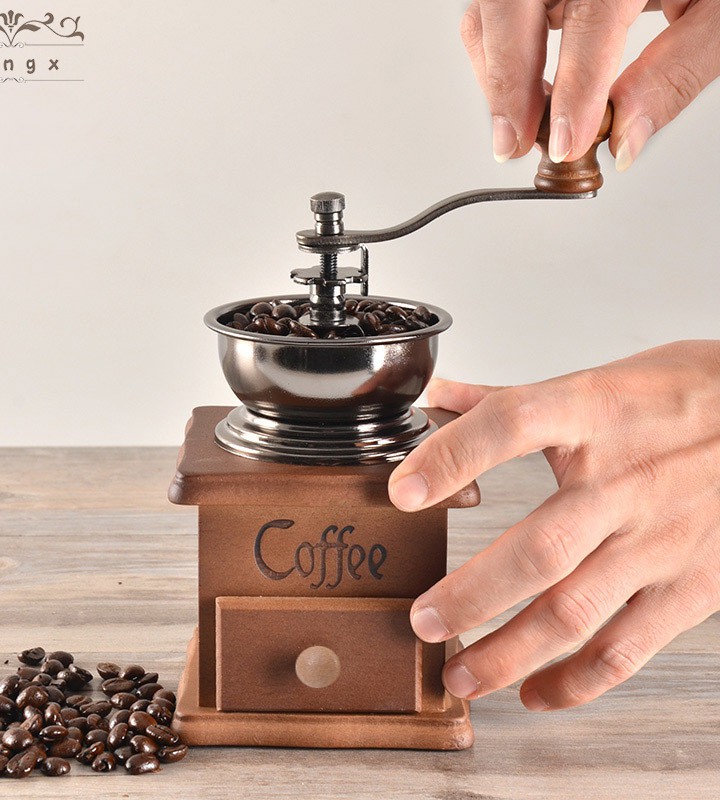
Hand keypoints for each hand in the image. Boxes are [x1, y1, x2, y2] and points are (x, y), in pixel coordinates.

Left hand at [388, 340, 719, 709]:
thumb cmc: (686, 396)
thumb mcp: (600, 380)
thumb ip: (512, 397)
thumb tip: (441, 396)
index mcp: (594, 414)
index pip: (512, 425)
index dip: (452, 455)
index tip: (402, 492)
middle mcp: (625, 482)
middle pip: (538, 550)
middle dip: (471, 596)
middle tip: (422, 622)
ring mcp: (660, 540)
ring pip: (575, 612)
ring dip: (508, 654)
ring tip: (459, 675)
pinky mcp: (692, 587)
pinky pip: (628, 647)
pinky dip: (577, 681)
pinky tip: (535, 693)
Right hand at [460, 0, 719, 169]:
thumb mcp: (719, 14)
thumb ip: (677, 71)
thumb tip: (626, 138)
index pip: (591, 16)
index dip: (575, 88)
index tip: (567, 143)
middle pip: (510, 7)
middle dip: (507, 84)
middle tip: (516, 143)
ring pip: (490, 15)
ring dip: (497, 78)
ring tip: (522, 131)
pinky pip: (496, 17)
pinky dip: (501, 62)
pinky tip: (527, 100)